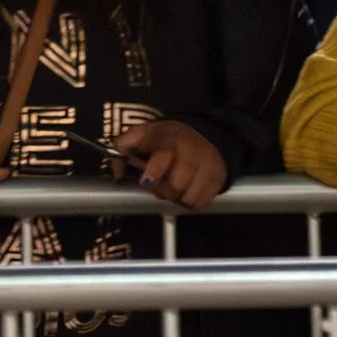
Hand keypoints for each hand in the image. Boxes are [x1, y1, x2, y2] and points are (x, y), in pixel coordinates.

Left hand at [112, 118, 226, 209]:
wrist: (204, 135)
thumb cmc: (167, 138)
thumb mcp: (144, 134)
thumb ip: (124, 148)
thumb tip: (119, 175)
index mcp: (167, 139)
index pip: (162, 158)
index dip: (153, 173)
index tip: (145, 182)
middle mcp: (189, 152)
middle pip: (175, 184)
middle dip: (162, 190)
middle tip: (157, 187)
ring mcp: (206, 166)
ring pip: (187, 197)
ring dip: (176, 198)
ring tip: (172, 189)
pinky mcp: (218, 179)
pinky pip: (200, 202)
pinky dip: (190, 202)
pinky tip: (184, 192)